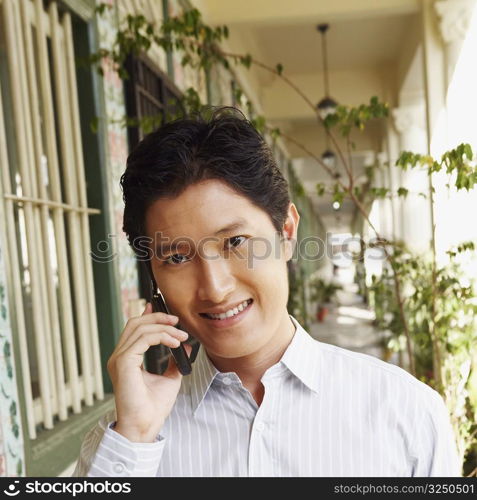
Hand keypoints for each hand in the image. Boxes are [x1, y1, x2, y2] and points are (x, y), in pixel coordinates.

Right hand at [107, 302, 191, 442]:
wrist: (145, 426)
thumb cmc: (153, 408)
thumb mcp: (169, 378)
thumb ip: (174, 361)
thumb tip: (185, 346)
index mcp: (126, 359)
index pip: (134, 329)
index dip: (147, 315)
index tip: (161, 308)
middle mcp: (119, 357)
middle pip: (135, 323)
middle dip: (158, 318)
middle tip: (177, 321)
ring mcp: (119, 359)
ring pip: (140, 328)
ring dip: (164, 328)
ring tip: (181, 336)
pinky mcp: (123, 363)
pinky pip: (143, 339)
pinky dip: (161, 336)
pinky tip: (174, 343)